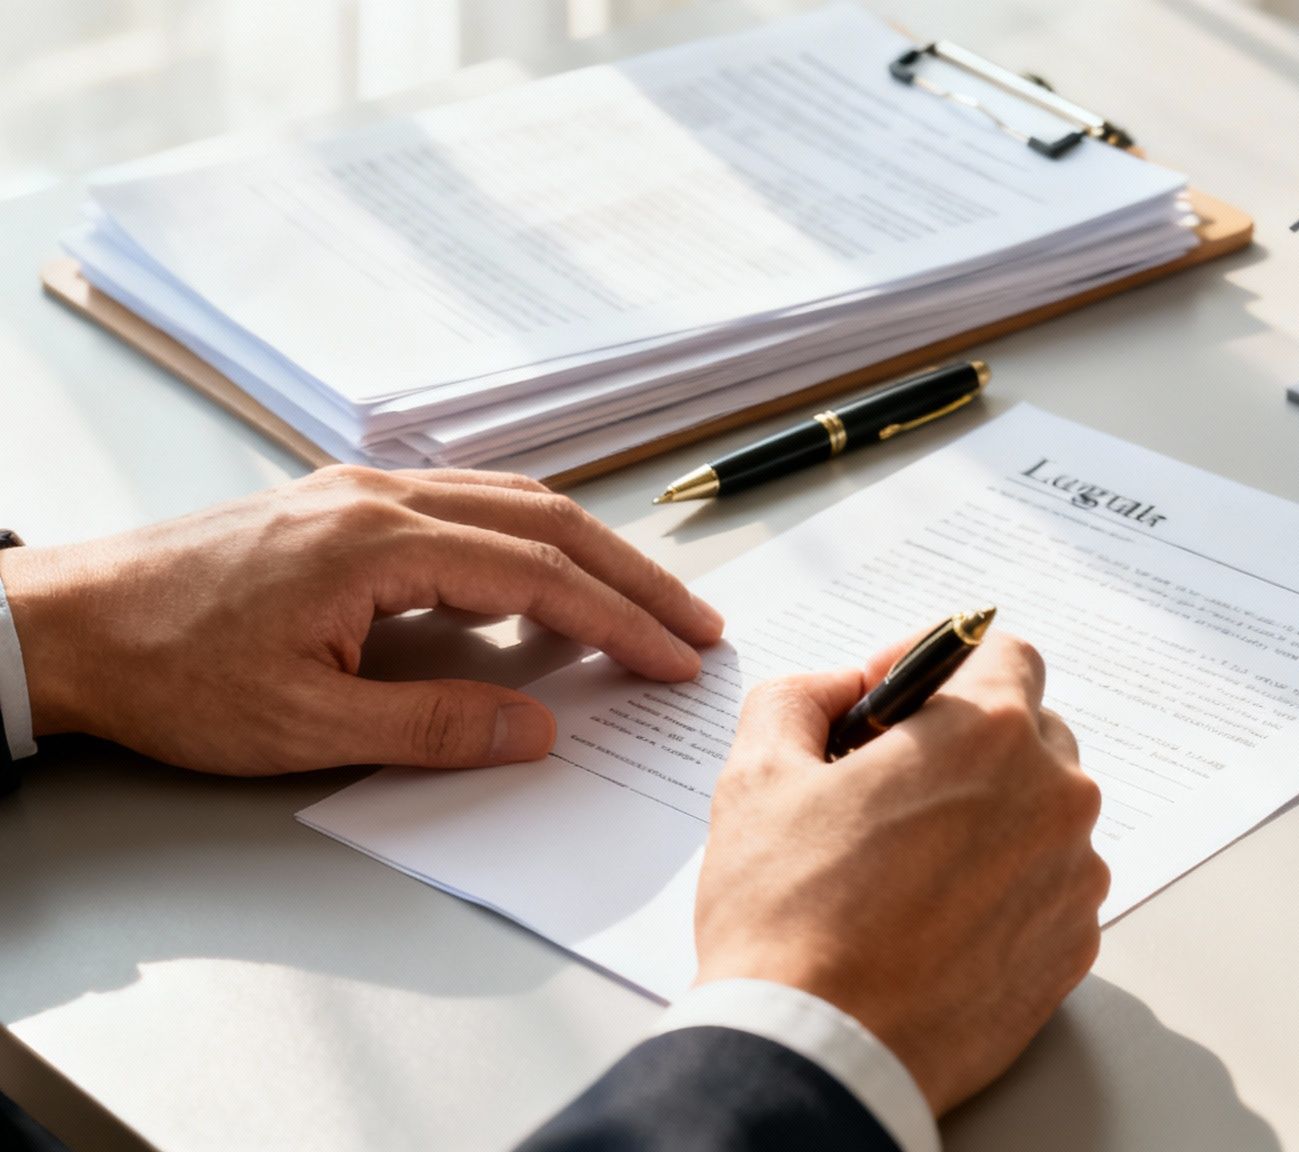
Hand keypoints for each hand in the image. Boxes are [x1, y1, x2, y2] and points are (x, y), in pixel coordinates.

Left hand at [1, 466, 721, 773]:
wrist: (64, 626)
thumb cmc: (167, 672)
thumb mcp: (304, 723)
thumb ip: (435, 723)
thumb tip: (537, 727)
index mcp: (378, 542)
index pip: (538, 575)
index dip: (620, 622)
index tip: (675, 660)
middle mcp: (378, 497)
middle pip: (544, 521)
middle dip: (631, 576)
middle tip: (694, 625)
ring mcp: (357, 492)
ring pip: (509, 502)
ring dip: (586, 550)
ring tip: (641, 600)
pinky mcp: (338, 506)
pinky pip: (464, 504)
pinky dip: (528, 537)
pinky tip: (539, 574)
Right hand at [692, 632, 1106, 1113]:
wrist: (819, 1052)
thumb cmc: (787, 917)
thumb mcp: (758, 774)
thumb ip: (799, 698)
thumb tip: (837, 688)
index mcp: (988, 732)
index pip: (1003, 653)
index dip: (942, 664)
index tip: (897, 700)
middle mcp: (1055, 795)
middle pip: (1028, 733)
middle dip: (964, 745)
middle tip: (891, 786)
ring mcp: (1075, 876)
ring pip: (1042, 815)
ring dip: (989, 819)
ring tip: (908, 865)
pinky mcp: (1075, 947)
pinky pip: (1049, 888)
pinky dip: (1005, 889)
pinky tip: (936, 919)